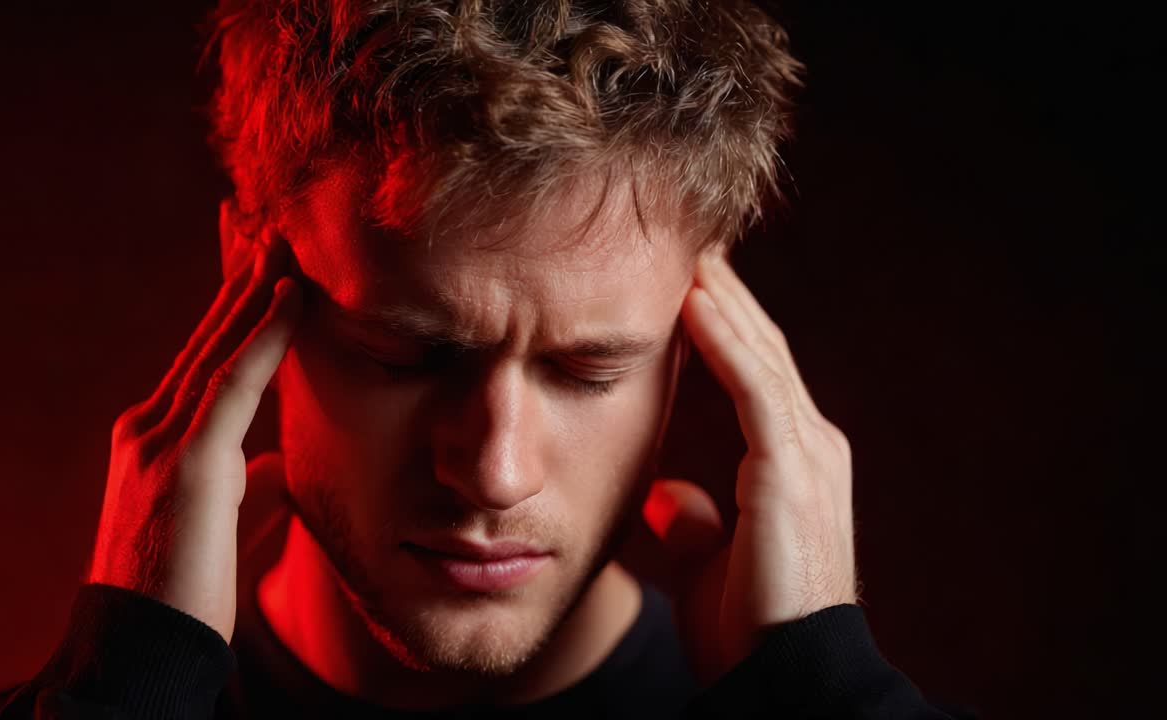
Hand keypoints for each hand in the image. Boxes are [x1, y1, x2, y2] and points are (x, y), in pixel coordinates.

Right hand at [86, 213, 302, 641]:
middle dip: (239, 270)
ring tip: (286, 230)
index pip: (206, 350)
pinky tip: (291, 293)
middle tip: (265, 211)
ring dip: (255, 283)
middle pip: (209, 332)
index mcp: (161, 435)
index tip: (259, 249)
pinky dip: (265, 334)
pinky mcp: (185, 464)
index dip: (233, 299)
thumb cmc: (186, 590)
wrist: (142, 646)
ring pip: (219, 344)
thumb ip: (248, 482)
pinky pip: (233, 383)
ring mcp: (161, 440)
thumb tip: (276, 461)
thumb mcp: (224, 520)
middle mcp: (153, 424)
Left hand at [645, 252, 856, 681]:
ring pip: (759, 354)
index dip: (719, 325)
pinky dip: (725, 340)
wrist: (783, 680)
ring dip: (721, 299)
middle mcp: (810, 445)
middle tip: (683, 243)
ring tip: (684, 250)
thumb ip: (694, 521)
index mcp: (793, 462)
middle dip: (721, 295)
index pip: (752, 372)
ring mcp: (807, 453)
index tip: (678, 283)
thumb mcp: (711, 564)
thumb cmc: (748, 631)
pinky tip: (693, 300)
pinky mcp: (792, 470)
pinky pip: (755, 387)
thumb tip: (664, 496)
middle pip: (759, 349)